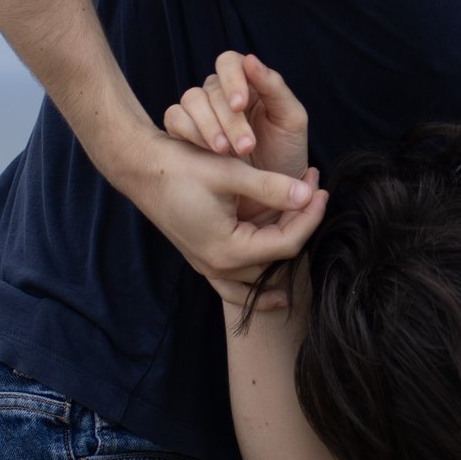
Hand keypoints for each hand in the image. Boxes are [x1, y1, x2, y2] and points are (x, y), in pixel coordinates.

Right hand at [125, 56, 325, 305]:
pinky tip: (277, 291)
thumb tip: (308, 196)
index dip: (310, 215)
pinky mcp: (204, 260)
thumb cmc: (181, 168)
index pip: (288, 242)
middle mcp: (220, 266)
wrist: (141, 169)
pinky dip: (258, 287)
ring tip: (305, 224)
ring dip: (285, 254)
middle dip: (301, 225)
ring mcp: (210, 267)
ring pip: (260, 275)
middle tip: (312, 192)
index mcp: (229, 249)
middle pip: (278, 258)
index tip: (319, 187)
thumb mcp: (230, 174)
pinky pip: (236, 286)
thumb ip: (271, 188)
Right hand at [161, 51, 311, 176]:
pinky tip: (209, 153)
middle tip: (245, 146)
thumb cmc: (285, 152)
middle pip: (212, 88)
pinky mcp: (185, 131)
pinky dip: (190, 133)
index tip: (239, 105)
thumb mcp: (291, 120)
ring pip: (191, 100)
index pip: (229, 62)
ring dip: (208, 126)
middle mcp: (222, 93)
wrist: (271, 192)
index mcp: (248, 83)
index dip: (231, 79)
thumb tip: (250, 59)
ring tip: (225, 152)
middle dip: (229, 118)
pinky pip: (175, 118)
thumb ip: (274, 88)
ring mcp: (202, 111)